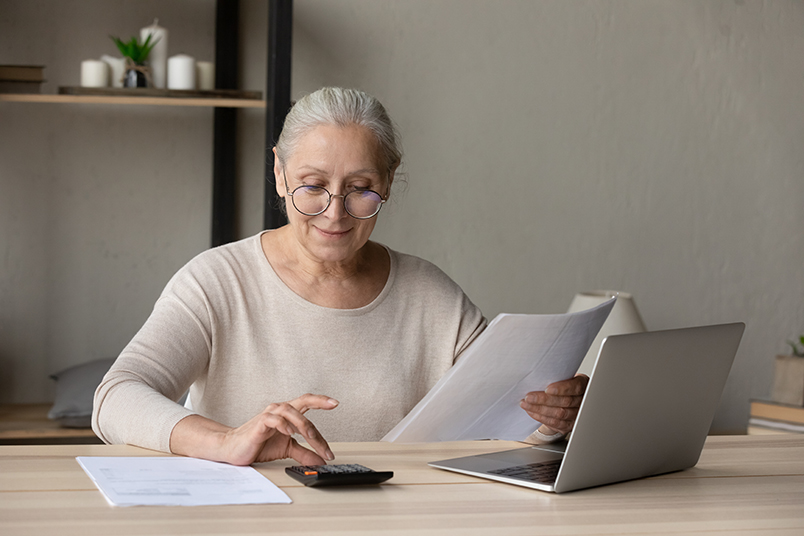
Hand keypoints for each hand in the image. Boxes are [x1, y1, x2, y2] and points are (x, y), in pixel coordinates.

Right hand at [170, 393, 338, 465]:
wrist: (234, 449)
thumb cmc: (259, 444)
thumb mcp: (287, 449)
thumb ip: (304, 453)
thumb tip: (322, 460)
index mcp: (288, 413)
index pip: (307, 401)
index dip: (321, 400)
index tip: (336, 403)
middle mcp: (279, 410)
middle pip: (303, 403)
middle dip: (317, 417)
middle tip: (325, 442)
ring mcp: (269, 415)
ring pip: (290, 410)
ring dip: (303, 424)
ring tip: (310, 437)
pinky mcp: (259, 424)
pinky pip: (273, 419)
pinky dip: (283, 424)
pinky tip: (290, 432)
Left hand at [520, 374, 588, 434]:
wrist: (562, 398)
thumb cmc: (560, 385)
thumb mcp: (560, 377)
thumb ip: (554, 377)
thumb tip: (535, 377)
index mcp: (583, 384)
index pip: (575, 387)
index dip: (562, 389)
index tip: (547, 389)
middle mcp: (582, 400)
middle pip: (565, 401)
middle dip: (544, 400)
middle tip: (529, 397)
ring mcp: (577, 414)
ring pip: (560, 414)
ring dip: (539, 409)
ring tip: (526, 404)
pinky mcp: (569, 425)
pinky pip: (556, 423)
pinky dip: (541, 417)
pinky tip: (532, 412)